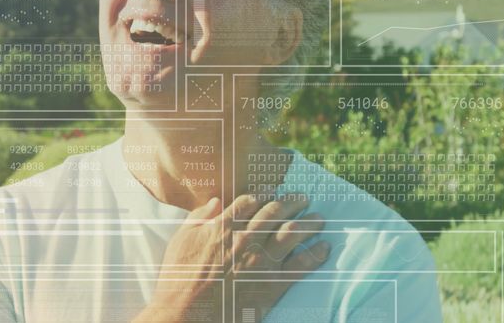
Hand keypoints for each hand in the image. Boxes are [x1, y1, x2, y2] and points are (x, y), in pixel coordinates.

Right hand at [134, 194, 329, 321]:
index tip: (272, 192)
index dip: (264, 194)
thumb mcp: (181, 239)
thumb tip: (216, 201)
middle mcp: (246, 239)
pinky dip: (315, 254)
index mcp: (224, 226)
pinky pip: (300, 266)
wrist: (186, 313)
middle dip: (292, 202)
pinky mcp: (271, 284)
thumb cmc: (179, 277)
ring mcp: (261, 261)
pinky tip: (324, 247)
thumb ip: (199, 217)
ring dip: (309, 222)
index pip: (251, 201)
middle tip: (303, 197)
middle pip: (275, 212)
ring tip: (319, 217)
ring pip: (292, 233)